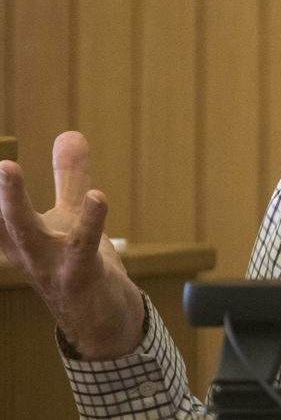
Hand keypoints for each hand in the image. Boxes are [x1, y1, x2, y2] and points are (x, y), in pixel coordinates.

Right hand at [0, 132, 143, 358]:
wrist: (100, 317)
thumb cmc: (76, 261)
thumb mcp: (69, 216)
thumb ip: (69, 177)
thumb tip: (70, 134)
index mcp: (16, 235)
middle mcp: (26, 250)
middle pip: (0, 218)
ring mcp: (50, 264)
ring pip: (27, 232)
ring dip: (13, 201)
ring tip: (4, 168)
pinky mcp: (81, 273)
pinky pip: (83, 244)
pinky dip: (90, 220)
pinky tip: (97, 196)